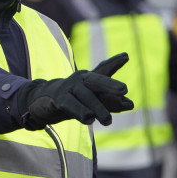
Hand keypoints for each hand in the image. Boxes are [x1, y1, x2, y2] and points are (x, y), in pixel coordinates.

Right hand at [16, 53, 133, 128]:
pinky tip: (89, 119)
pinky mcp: (59, 100)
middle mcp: (79, 79)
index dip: (114, 62)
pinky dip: (80, 111)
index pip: (103, 69)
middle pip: (96, 80)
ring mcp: (68, 88)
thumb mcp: (93, 99)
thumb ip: (112, 101)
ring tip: (108, 121)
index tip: (126, 56)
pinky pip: (71, 105)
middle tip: (124, 89)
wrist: (44, 103)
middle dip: (110, 84)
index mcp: (89, 77)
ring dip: (98, 108)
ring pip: (86, 96)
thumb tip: (131, 105)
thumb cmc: (74, 98)